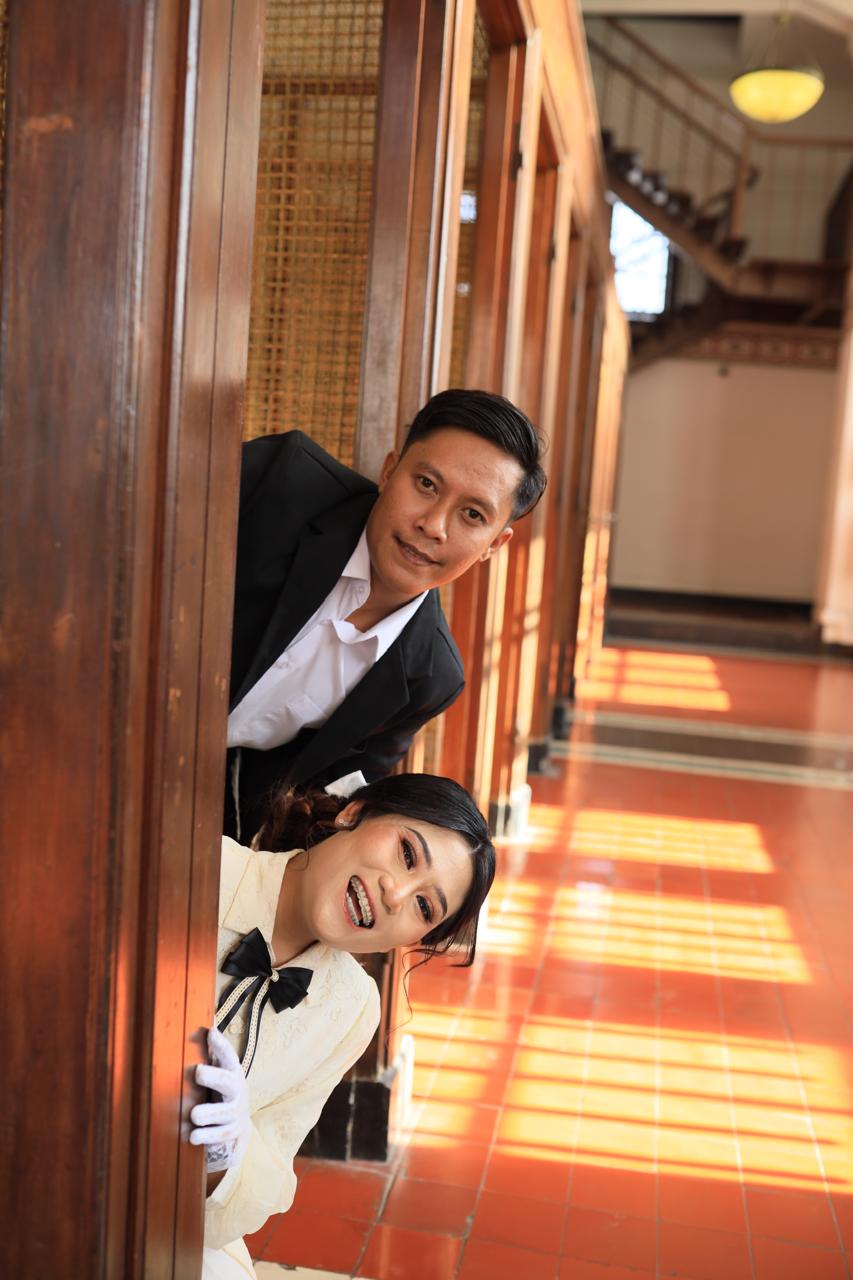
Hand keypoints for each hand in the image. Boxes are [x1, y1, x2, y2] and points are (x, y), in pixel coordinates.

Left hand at [189, 1026, 250, 1172]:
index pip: (228, 1056)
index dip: (220, 1045)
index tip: (210, 1032)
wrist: (237, 1127)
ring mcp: (234, 1113)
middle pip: (227, 1081)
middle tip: (198, 1072)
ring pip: (221, 1113)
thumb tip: (207, 1024)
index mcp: (232, 1073)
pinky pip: (216, 1135)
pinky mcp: (229, 1133)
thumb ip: (215, 1052)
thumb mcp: (220, 1072)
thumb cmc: (221, 1092)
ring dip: (206, 1113)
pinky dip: (204, 1136)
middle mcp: (236, 1091)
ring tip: (195, 1115)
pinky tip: (193, 1136)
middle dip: (213, 1076)